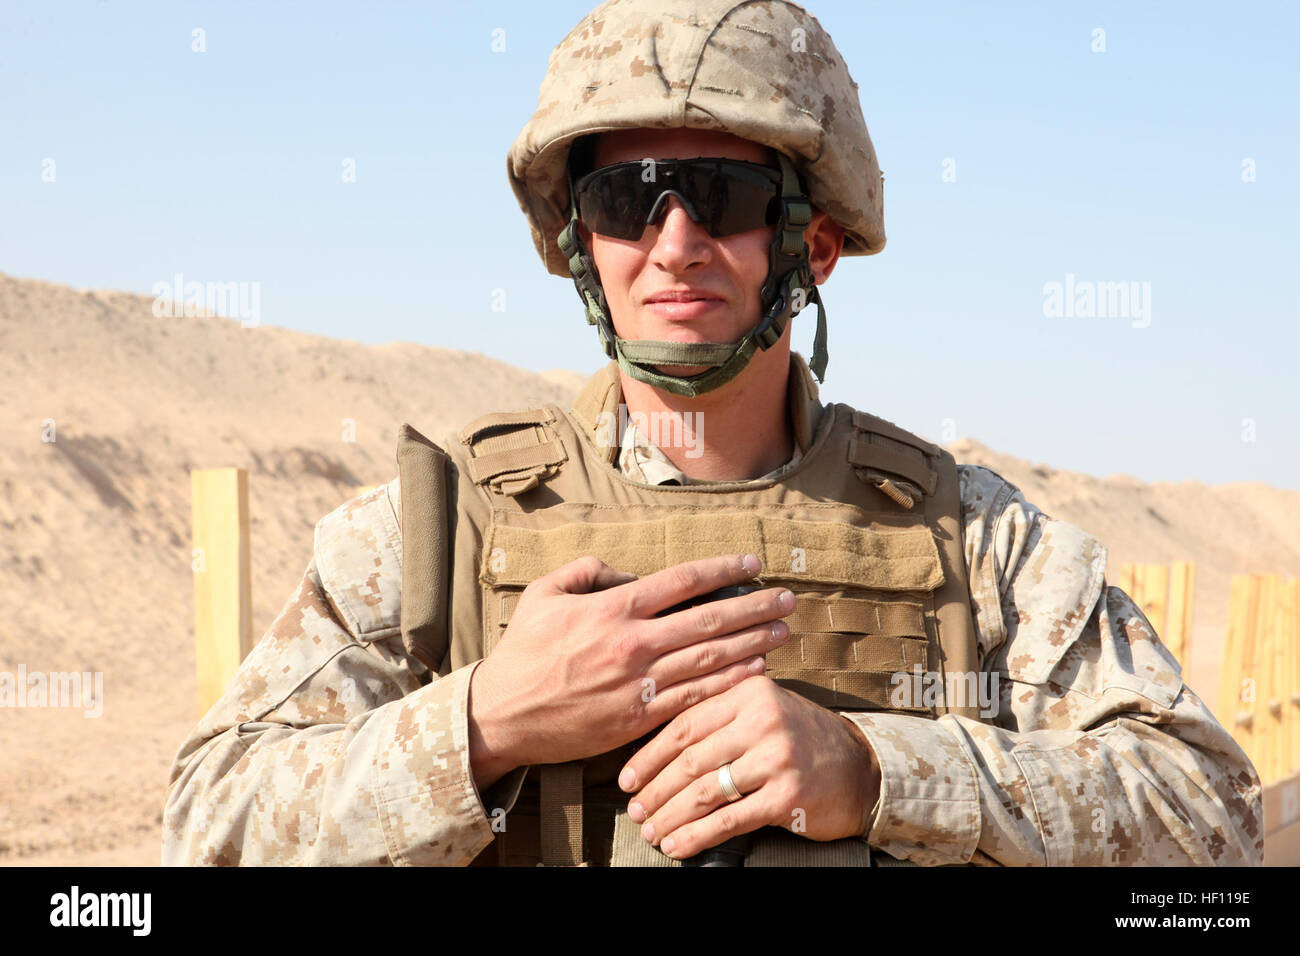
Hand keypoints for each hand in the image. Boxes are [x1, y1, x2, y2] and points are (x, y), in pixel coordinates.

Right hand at [467, 553, 794, 787]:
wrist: (503, 715)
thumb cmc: (522, 652)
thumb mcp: (544, 594)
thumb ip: (587, 570)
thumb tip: (627, 572)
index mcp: (612, 608)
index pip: (683, 581)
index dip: (723, 570)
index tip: (752, 564)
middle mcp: (633, 644)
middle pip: (709, 620)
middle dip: (755, 607)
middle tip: (788, 598)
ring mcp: (639, 683)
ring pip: (710, 659)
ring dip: (753, 643)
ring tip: (782, 631)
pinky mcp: (639, 718)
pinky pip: (695, 698)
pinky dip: (728, 683)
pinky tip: (754, 672)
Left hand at [618, 675, 880, 858]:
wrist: (859, 768)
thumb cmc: (801, 739)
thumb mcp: (763, 711)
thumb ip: (719, 718)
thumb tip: (656, 749)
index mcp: (749, 693)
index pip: (685, 724)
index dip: (650, 755)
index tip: (627, 778)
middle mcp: (762, 720)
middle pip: (690, 759)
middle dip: (655, 790)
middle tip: (636, 809)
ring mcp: (776, 757)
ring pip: (705, 790)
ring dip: (671, 816)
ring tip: (652, 831)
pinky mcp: (787, 794)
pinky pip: (729, 819)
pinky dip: (697, 836)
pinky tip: (678, 845)